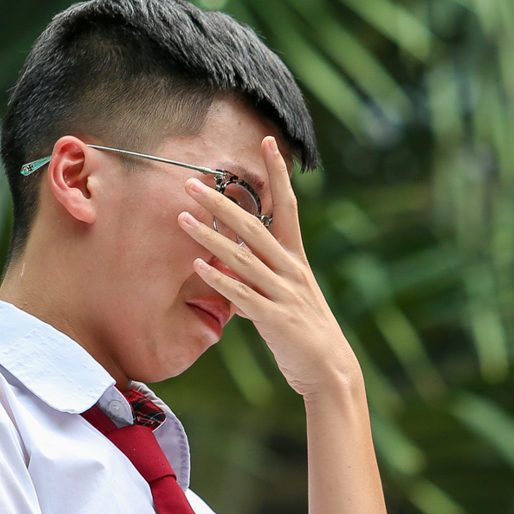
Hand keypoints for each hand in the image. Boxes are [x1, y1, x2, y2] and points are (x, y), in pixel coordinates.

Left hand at [179, 136, 360, 401]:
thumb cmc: (304, 332)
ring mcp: (284, 294)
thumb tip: (226, 262)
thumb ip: (257, 276)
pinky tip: (199, 267)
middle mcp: (291, 271)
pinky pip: (244, 296)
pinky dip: (221, 280)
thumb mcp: (284, 296)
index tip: (267, 141)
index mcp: (295, 260)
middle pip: (254, 227)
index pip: (287, 206)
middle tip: (191, 183)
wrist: (331, 372)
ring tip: (182, 219)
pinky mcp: (277, 320)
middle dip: (221, 203)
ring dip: (210, 237)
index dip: (278, 174)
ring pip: (244, 258)